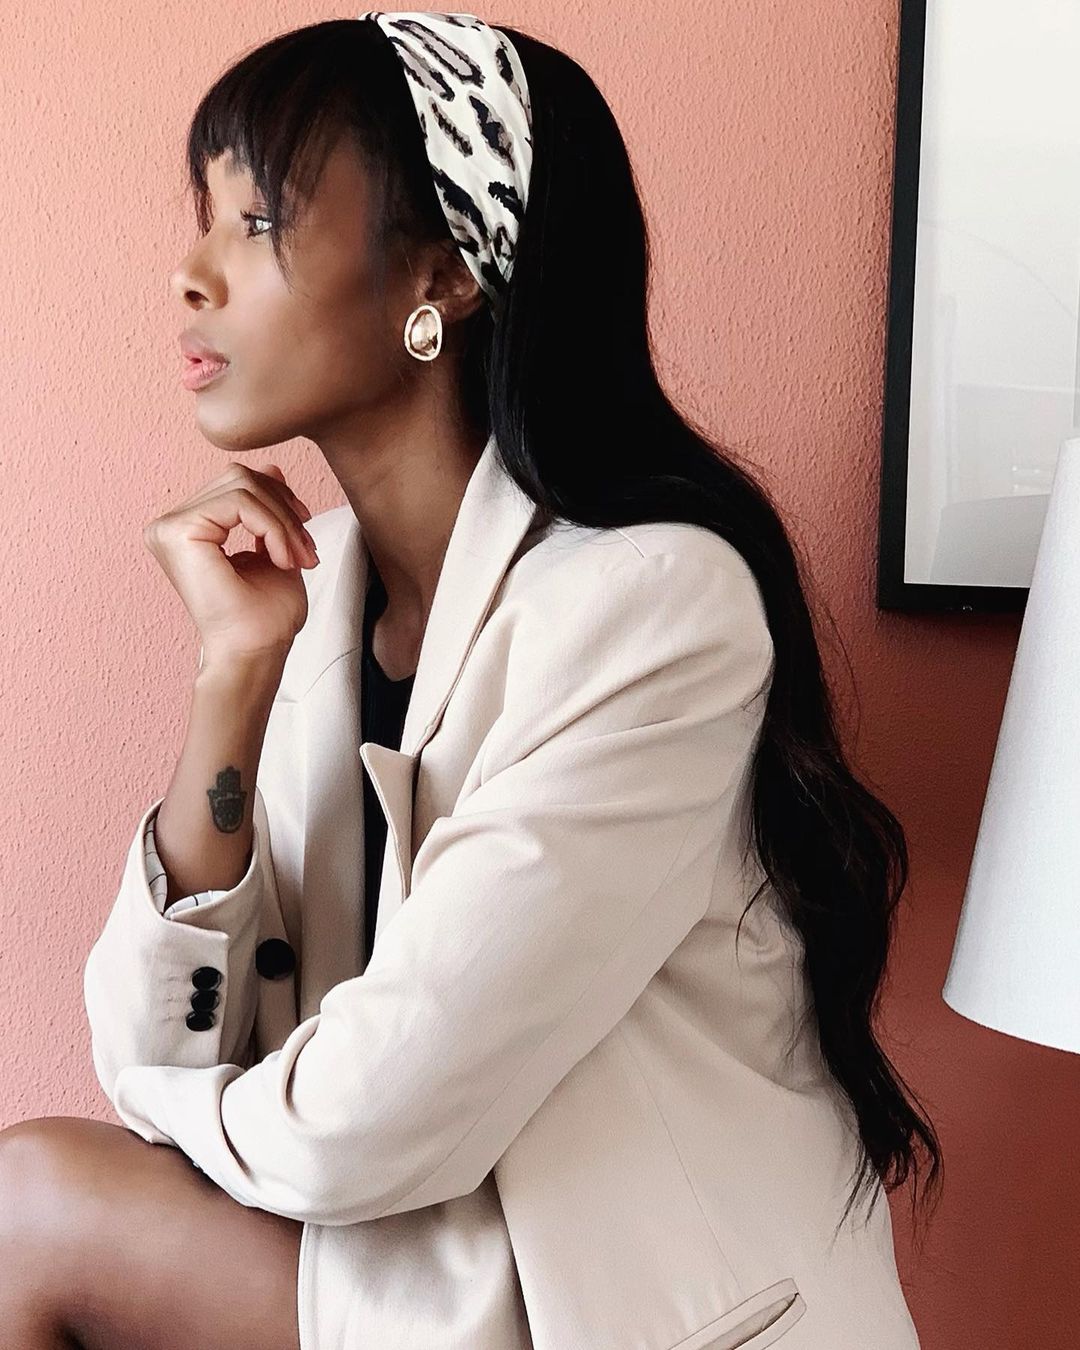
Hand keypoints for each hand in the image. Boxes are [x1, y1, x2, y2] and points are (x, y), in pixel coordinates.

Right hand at [143, 462, 318, 667]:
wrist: (254, 652)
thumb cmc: (263, 615)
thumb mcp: (274, 546)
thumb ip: (267, 508)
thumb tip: (270, 466)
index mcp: (189, 527)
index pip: (238, 483)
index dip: (280, 503)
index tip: (306, 543)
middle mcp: (170, 523)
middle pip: (239, 477)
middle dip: (283, 509)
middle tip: (306, 551)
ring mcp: (168, 526)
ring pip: (242, 485)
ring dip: (282, 522)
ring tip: (297, 558)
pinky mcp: (176, 531)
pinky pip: (239, 502)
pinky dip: (272, 528)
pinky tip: (282, 560)